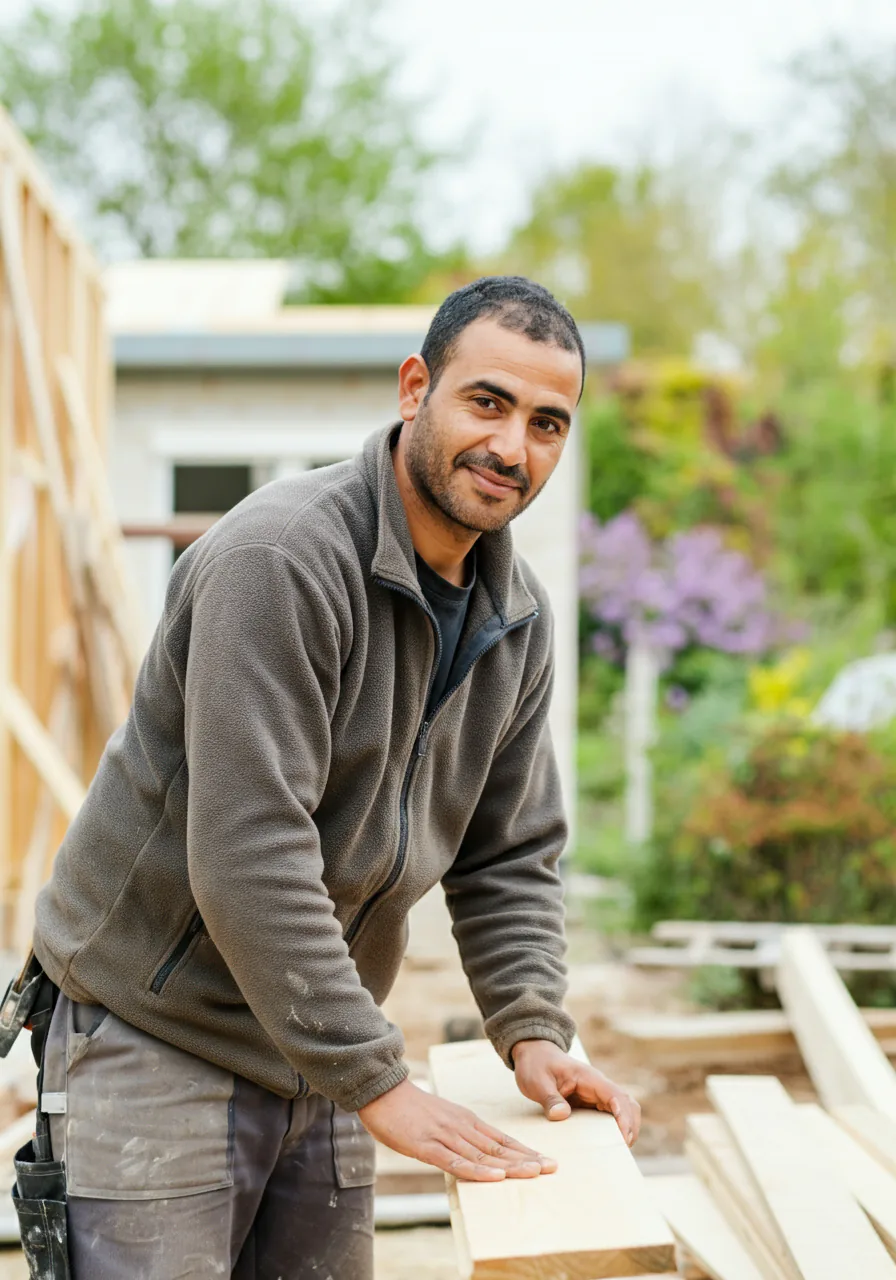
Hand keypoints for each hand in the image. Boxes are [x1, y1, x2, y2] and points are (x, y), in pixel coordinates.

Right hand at [358, 1077, 557, 1182]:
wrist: (381, 1090)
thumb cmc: (410, 1109)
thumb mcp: (441, 1120)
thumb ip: (459, 1137)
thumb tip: (479, 1156)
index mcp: (466, 1121)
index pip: (502, 1139)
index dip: (525, 1152)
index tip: (547, 1162)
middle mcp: (461, 1127)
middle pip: (499, 1147)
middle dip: (527, 1159)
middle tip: (553, 1168)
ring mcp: (445, 1136)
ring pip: (483, 1155)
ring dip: (510, 1165)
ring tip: (535, 1173)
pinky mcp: (427, 1146)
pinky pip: (456, 1161)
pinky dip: (478, 1171)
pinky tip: (495, 1178)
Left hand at [512, 1039, 641, 1146]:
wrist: (534, 1054)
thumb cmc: (536, 1065)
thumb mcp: (537, 1081)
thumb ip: (549, 1098)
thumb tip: (562, 1115)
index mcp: (588, 1078)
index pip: (615, 1096)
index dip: (623, 1117)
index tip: (623, 1138)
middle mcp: (598, 1086)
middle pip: (627, 1103)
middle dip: (630, 1126)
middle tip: (622, 1149)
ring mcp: (597, 1094)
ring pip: (623, 1109)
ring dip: (626, 1127)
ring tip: (619, 1150)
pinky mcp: (592, 1102)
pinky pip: (610, 1115)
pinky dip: (615, 1128)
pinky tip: (608, 1144)